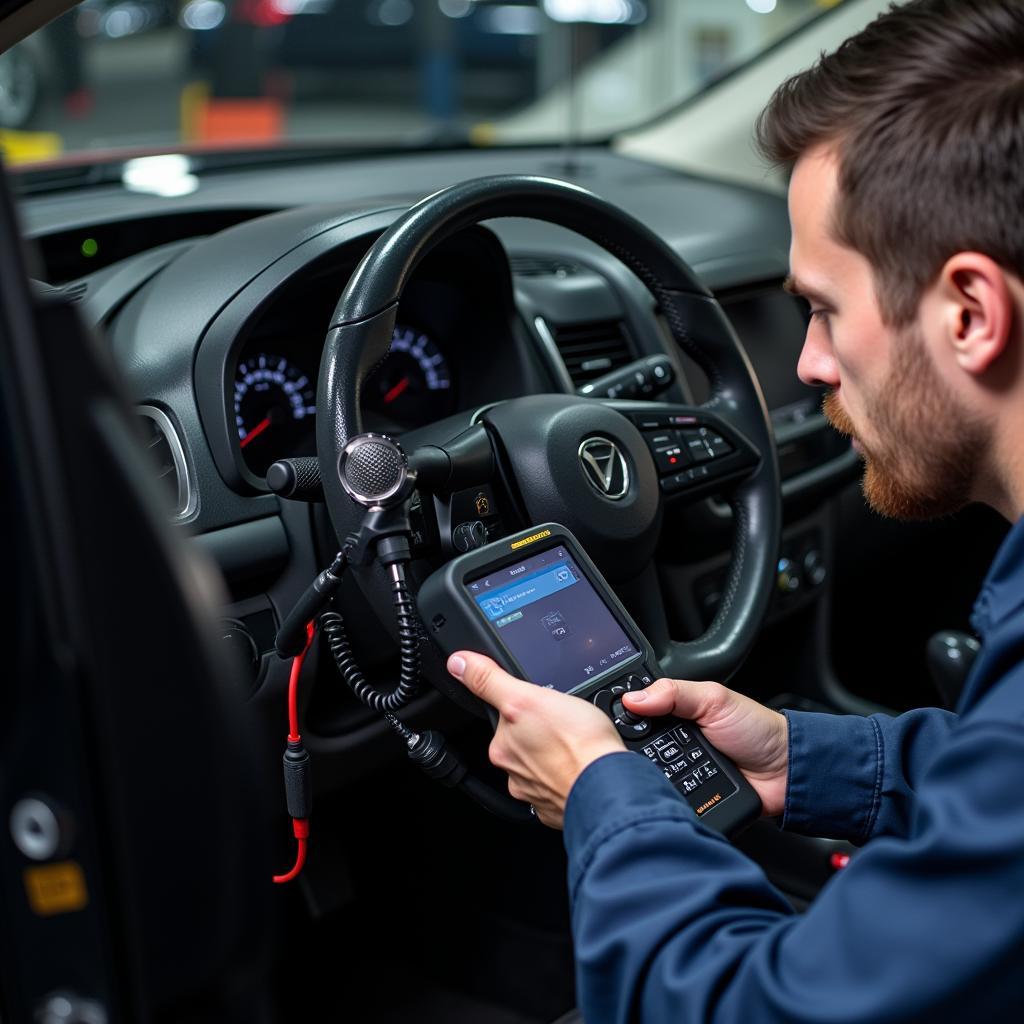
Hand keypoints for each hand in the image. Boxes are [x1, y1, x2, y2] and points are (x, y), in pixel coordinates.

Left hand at [447, 651, 624, 828]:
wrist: (609, 787)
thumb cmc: (576, 744)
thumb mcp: (527, 697)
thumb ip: (490, 681)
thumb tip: (458, 664)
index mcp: (503, 747)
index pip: (506, 720)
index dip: (524, 708)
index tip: (542, 707)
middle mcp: (514, 773)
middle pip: (523, 741)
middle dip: (539, 731)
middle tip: (563, 723)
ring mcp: (538, 792)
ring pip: (542, 763)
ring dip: (554, 754)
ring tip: (575, 744)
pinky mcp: (559, 807)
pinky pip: (560, 784)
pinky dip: (569, 774)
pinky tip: (581, 764)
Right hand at [623, 679, 788, 816]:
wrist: (787, 774)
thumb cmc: (757, 731)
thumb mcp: (714, 698)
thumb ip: (673, 692)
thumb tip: (634, 698)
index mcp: (673, 714)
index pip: (635, 714)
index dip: (622, 717)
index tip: (609, 721)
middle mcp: (671, 742)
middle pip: (634, 747)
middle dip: (630, 749)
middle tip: (628, 749)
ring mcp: (678, 772)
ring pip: (645, 775)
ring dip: (645, 775)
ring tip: (640, 772)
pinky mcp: (686, 798)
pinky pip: (664, 798)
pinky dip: (661, 796)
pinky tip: (657, 793)